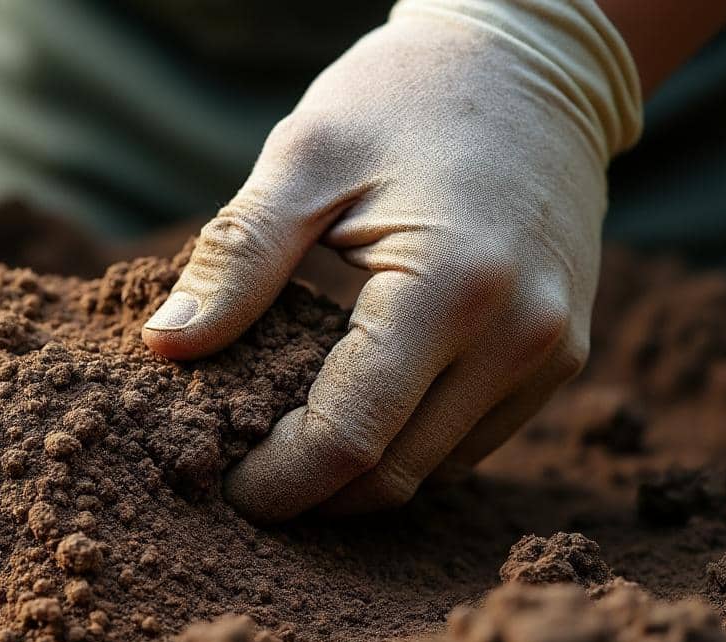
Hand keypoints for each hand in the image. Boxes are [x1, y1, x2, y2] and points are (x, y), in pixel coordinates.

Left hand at [142, 0, 642, 519]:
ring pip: (435, 470)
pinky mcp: (560, 354)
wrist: (532, 63)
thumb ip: (236, 259)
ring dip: (358, 477)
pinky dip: (405, 445)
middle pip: (395, 475)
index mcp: (453, 288)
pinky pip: (471, 439)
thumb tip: (165, 345)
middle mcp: (519, 338)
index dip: (277, 481)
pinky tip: (349, 416)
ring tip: (283, 450)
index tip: (219, 486)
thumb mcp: (304, 160)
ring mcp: (551, 353)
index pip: (350, 438)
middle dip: (311, 494)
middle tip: (238, 479)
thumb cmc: (403, 98)